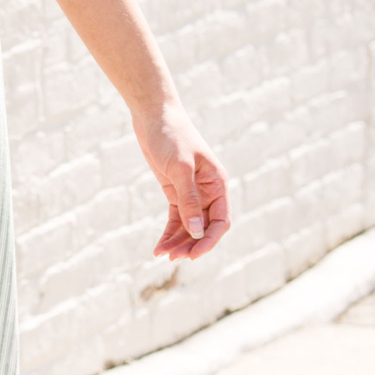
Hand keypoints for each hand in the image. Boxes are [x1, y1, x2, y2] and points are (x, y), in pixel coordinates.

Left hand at [132, 101, 229, 260]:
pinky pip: (176, 218)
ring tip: (162, 255)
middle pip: (205, 227)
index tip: (194, 255)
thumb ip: (189, 199)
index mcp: (218, 184)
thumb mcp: (180, 168)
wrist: (154, 115)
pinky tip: (159, 247)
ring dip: (178, 241)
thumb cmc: (171, 136)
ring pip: (189, 226)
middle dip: (191, 244)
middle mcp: (209, 191)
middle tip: (173, 259)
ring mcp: (191, 192)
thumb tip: (198, 231)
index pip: (221, 221)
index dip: (209, 240)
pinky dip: (169, 233)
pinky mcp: (174, 191)